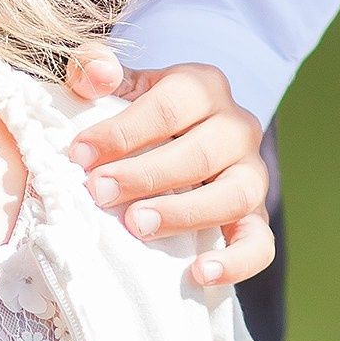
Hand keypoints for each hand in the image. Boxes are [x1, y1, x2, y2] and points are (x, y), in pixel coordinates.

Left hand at [62, 53, 271, 289]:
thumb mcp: (119, 83)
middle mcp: (237, 127)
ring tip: (136, 225)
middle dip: (143, 175)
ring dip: (182, 214)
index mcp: (203, 87)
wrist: (181, 139)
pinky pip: (259, 244)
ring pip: (232, 196)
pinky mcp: (257, 219)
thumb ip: (96, 68)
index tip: (80, 156)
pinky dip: (235, 262)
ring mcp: (253, 175)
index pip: (168, 106)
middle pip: (198, 154)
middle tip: (98, 192)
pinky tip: (199, 272)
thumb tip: (95, 75)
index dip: (122, 131)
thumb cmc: (140, 114)